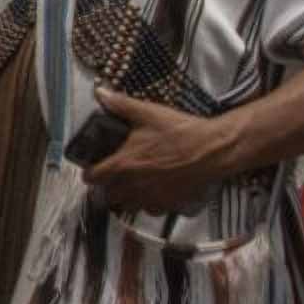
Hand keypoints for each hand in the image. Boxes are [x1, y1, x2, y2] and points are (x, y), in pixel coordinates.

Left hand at [80, 87, 233, 211]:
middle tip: (115, 177)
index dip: (90, 174)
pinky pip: (152, 211)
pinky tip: (156, 191)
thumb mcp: (148, 113)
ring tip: (135, 185)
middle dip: (108, 188)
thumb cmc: (179, 131)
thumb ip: (120, 105)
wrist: (213, 150)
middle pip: (108, 196)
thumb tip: (100, 92)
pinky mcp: (170, 205)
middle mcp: (133, 186)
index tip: (94, 169)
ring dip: (128, 198)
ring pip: (129, 206)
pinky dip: (151, 204)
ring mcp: (151, 198)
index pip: (92, 178)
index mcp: (122, 165)